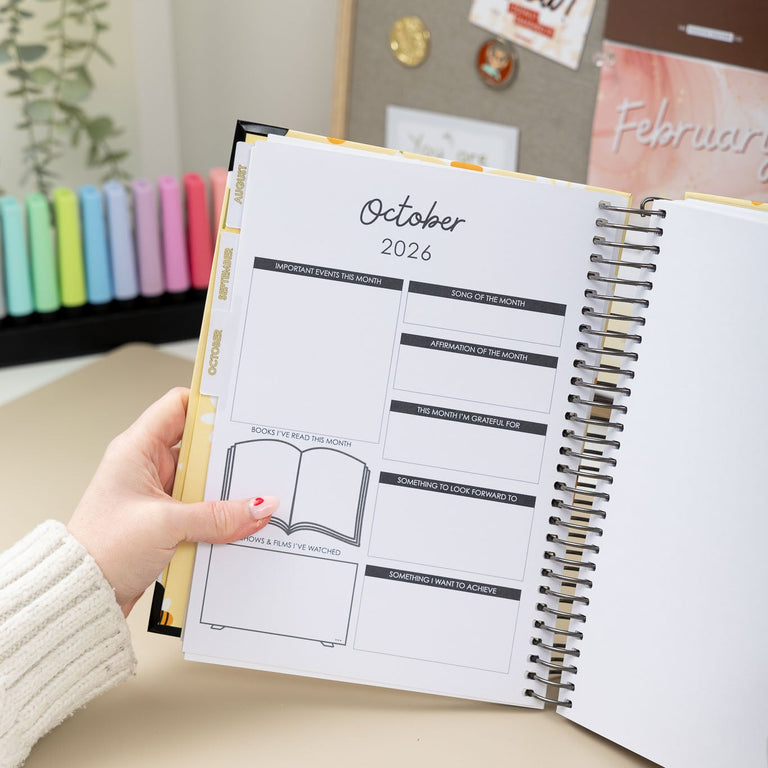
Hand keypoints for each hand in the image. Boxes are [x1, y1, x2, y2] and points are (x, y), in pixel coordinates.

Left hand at [67, 387, 278, 615]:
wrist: (81, 595)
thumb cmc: (101, 550)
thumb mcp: (166, 525)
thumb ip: (218, 516)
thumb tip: (259, 507)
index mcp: (136, 449)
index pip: (178, 405)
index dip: (209, 403)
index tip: (240, 411)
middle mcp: (146, 466)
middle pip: (198, 444)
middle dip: (227, 454)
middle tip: (255, 458)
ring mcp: (156, 493)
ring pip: (202, 478)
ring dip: (224, 489)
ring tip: (248, 495)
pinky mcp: (163, 518)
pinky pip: (200, 506)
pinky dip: (218, 512)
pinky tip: (235, 520)